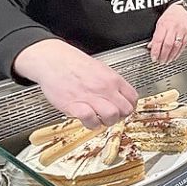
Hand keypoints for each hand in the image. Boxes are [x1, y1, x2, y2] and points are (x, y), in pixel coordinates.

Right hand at [13, 39, 137, 128]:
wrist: (53, 60)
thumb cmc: (74, 64)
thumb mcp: (101, 69)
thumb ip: (112, 83)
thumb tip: (121, 95)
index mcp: (113, 79)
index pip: (133, 98)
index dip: (129, 107)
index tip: (123, 109)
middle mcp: (105, 88)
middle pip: (125, 110)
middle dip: (120, 117)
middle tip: (112, 116)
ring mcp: (91, 97)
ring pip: (111, 116)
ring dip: (107, 122)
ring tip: (100, 119)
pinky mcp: (75, 106)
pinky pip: (90, 120)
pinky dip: (91, 124)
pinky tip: (88, 120)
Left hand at [149, 2, 186, 63]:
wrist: (183, 9)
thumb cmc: (170, 16)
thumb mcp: (159, 23)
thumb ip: (156, 35)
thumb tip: (151, 46)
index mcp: (164, 25)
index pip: (158, 40)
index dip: (155, 51)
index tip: (153, 58)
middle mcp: (173, 28)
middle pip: (167, 44)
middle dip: (163, 55)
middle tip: (160, 61)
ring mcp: (182, 31)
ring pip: (176, 46)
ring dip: (171, 56)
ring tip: (167, 61)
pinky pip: (183, 45)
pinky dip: (178, 53)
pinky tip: (174, 57)